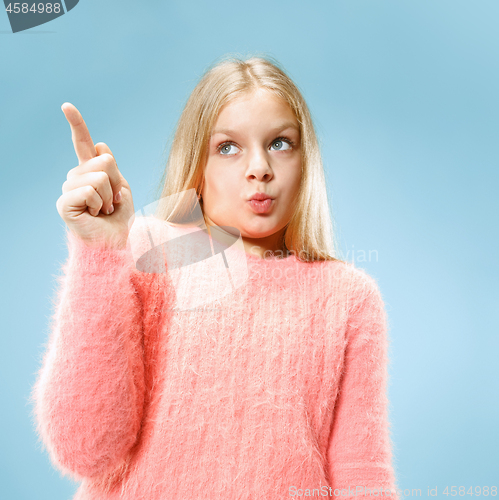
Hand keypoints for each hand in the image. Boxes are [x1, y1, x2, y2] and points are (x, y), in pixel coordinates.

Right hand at [56, 103, 134, 248]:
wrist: (114, 243)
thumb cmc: (118, 219)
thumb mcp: (122, 188)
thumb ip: (112, 167)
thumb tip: (100, 143)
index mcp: (90, 171)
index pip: (82, 143)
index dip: (76, 124)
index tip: (66, 106)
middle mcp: (76, 177)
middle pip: (105, 161)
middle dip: (117, 183)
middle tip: (113, 204)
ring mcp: (68, 189)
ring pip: (100, 175)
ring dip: (110, 196)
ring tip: (104, 211)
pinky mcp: (64, 202)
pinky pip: (89, 190)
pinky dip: (100, 204)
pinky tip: (95, 215)